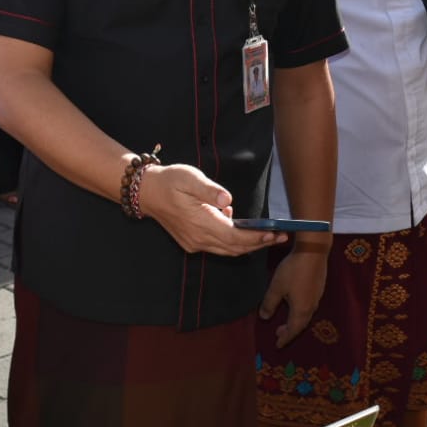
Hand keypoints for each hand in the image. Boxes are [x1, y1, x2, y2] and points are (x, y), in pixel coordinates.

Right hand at [137, 164, 285, 256]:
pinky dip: (233, 241)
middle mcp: (198, 238)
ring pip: (228, 249)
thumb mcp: (190, 177)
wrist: (146, 192)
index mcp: (200, 223)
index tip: (275, 233)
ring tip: (267, 235)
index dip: (256, 237)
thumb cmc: (170, 181)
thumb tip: (227, 200)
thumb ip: (209, 190)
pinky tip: (238, 225)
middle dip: (259, 243)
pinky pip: (218, 246)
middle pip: (235, 247)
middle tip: (280, 236)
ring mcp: (194, 243)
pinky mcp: (192, 243)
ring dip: (248, 244)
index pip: (235, 236)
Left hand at [260, 246, 328, 347]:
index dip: (284, 338)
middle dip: (289, 331)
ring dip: (295, 321)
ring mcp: (317, 297)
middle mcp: (311, 307)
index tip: (277, 345)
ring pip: (306, 315)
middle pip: (300, 324)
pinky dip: (300, 311)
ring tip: (286, 321)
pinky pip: (309, 306)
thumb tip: (264, 317)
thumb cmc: (293, 271)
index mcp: (301, 310)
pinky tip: (295, 304)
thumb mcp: (276, 287)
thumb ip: (269, 303)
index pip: (292, 330)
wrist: (314, 251)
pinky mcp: (319, 288)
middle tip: (278, 333)